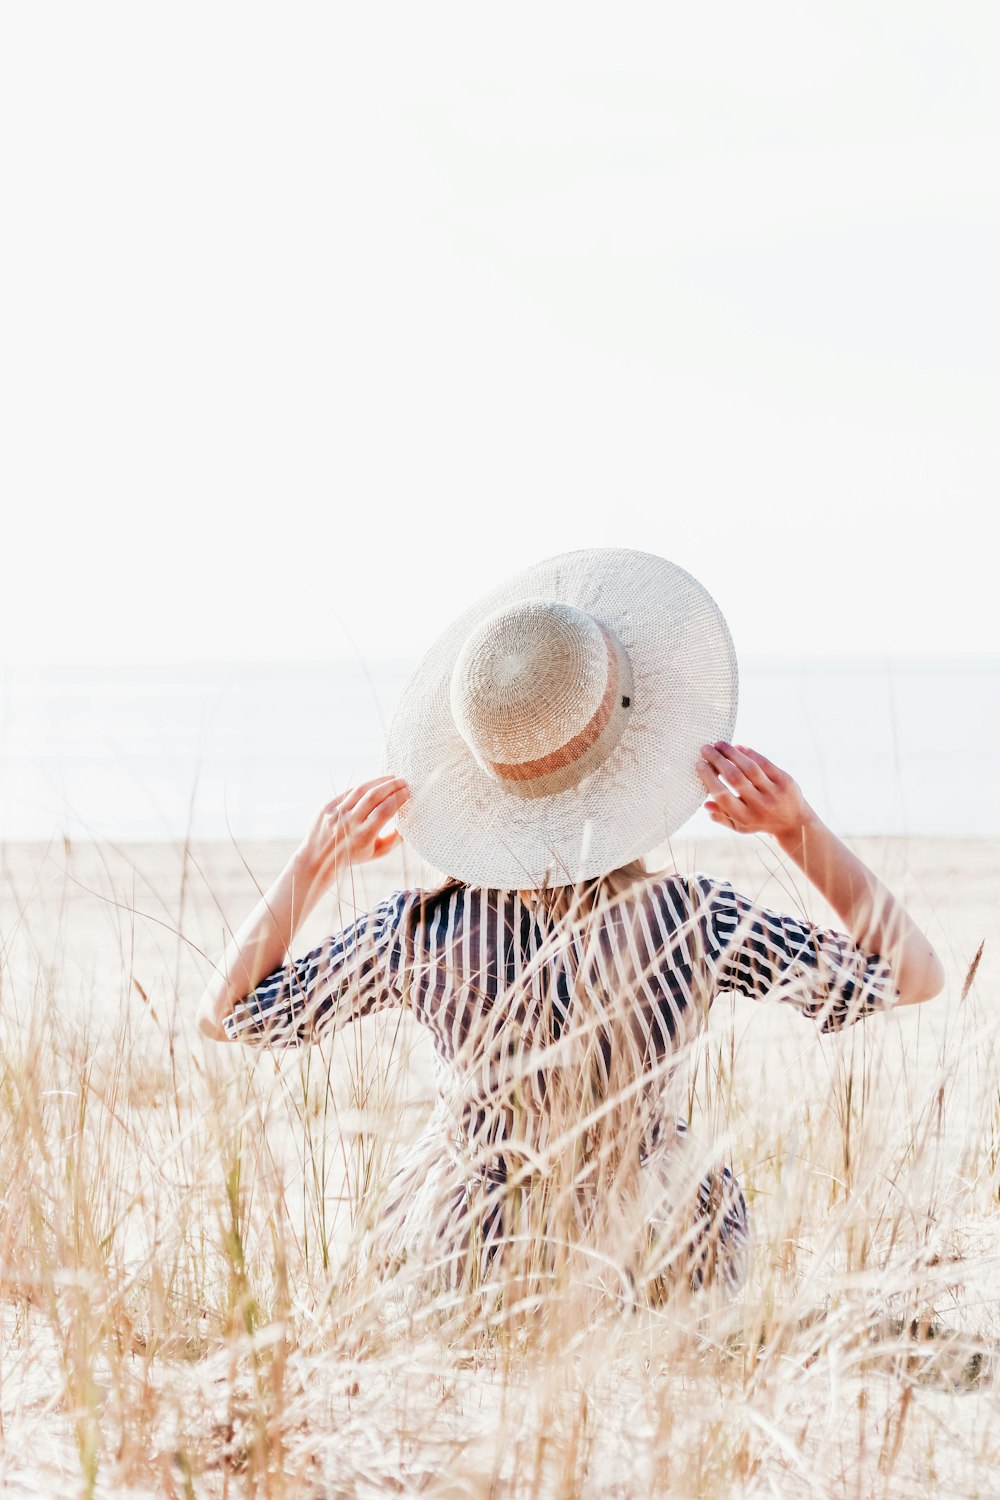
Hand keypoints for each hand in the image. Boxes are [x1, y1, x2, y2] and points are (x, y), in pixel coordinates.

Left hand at [294, 776, 409, 888]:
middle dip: (391, 786)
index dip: (398, 799)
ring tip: (390, 778)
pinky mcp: (326, 807)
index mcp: (363, 837)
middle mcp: (348, 823)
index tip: (407, 792)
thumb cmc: (352, 856)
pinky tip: (373, 784)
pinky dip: (363, 786)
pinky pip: (348, 792)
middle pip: (373, 797)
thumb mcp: (375, 853)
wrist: (317, 859)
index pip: (384, 811)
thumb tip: (407, 822)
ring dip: (378, 781)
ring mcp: (335, 813)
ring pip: (360, 790)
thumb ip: (394, 840)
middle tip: (402, 781)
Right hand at [696, 742, 811, 840]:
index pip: (722, 795)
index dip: (709, 778)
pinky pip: (765, 763)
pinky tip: (738, 746)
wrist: (794, 822)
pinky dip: (750, 753)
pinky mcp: (785, 781)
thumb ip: (721, 817)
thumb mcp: (739, 826)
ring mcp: (774, 792)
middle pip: (734, 778)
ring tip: (719, 744)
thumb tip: (705, 804)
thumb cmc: (758, 821)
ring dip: (732, 753)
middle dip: (718, 761)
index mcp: (745, 817)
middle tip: (705, 749)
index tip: (699, 764)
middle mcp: (760, 805)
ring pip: (750, 768)